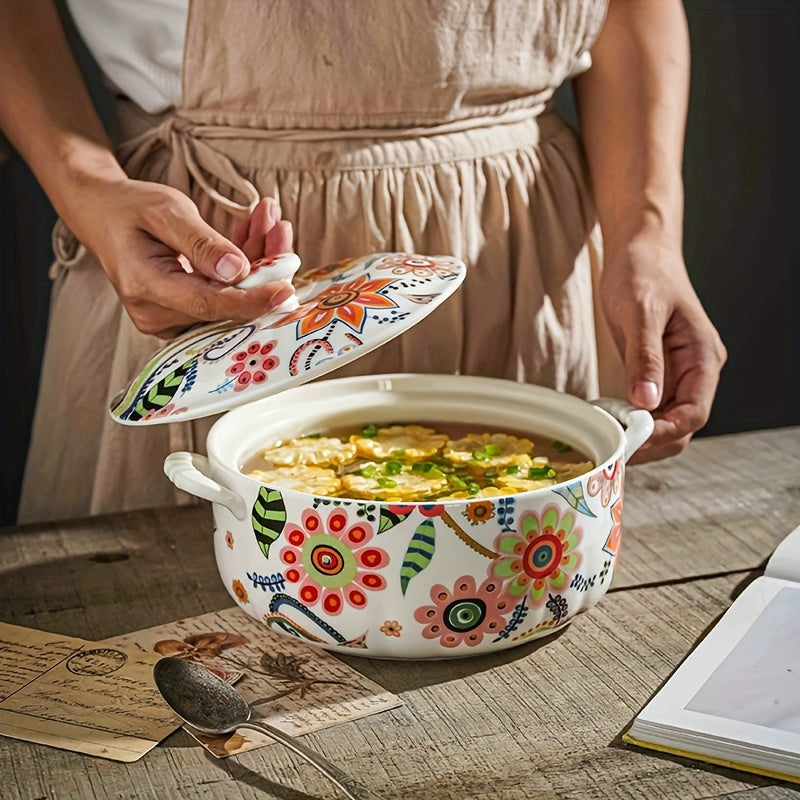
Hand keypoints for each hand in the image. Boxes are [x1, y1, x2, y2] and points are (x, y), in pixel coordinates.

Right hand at [75, 180, 295, 338]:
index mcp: (146, 287)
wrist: (104, 216)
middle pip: (228, 303)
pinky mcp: (184, 315)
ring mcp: (171, 319)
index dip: (252, 300)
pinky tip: (256, 232)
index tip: (286, 290)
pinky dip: (246, 265)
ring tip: (270, 219)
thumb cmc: (130, 209)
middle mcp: (157, 313)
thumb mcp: (165, 210)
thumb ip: (201, 242)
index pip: (210, 305)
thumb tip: (237, 270)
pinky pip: (225, 295)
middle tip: (281, 227)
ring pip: (232, 298)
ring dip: (258, 259)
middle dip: (263, 266)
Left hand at [600, 231, 726, 461]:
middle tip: (615, 448)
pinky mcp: (656, 373)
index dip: (666, 432)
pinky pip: (649, 408)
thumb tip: (645, 401)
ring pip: (665, 421)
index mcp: (703, 357)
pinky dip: (631, 421)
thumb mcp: (641, 313)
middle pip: (682, 426)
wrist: (639, 251)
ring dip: (640, 435)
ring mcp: (676, 374)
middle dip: (652, 441)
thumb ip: (644, 358)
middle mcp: (695, 371)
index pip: (695, 413)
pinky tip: (609, 423)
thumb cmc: (644, 272)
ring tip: (607, 438)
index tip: (634, 440)